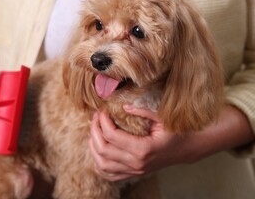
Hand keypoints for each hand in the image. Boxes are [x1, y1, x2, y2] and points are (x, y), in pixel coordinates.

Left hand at [88, 104, 253, 181]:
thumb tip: (124, 105)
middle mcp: (136, 163)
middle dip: (94, 131)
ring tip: (94, 131)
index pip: (112, 135)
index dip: (102, 121)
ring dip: (93, 147)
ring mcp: (134, 171)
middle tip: (95, 117)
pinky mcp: (133, 173)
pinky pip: (109, 174)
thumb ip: (143, 110)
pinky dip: (99, 163)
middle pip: (103, 149)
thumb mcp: (163, 118)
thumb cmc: (176, 131)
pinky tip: (98, 149)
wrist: (187, 148)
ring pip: (102, 164)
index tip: (102, 110)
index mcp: (143, 149)